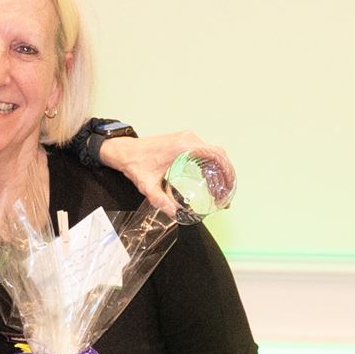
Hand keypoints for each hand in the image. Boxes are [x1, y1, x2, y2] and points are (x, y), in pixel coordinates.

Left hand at [97, 131, 233, 214]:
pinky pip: (204, 153)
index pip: (216, 156)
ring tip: (220, 193)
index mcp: (185, 146)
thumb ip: (161, 200)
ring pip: (213, 154)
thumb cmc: (136, 163)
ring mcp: (188, 138)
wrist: (125, 151)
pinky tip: (210, 182)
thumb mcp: (148, 186)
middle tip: (226, 197)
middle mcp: (189, 139)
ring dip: (219, 171)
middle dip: (226, 176)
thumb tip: (175, 214)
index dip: (227, 172)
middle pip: (218, 155)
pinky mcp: (184, 141)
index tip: (229, 189)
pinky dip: (211, 167)